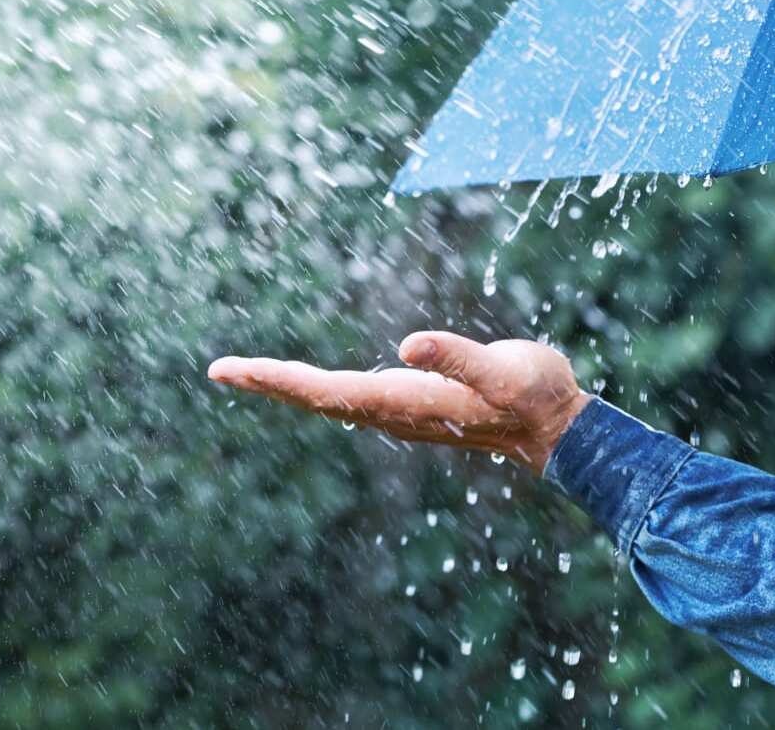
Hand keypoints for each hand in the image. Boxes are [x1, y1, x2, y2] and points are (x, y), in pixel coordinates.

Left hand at [207, 331, 591, 472]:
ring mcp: (399, 412)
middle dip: (266, 383)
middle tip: (218, 370)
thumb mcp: (503, 370)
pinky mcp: (411, 405)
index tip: (231, 371)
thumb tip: (410, 345)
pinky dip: (316, 388)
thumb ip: (458, 358)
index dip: (276, 380)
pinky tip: (305, 385)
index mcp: (402, 401)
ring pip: (329, 400)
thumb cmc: (534, 395)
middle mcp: (391, 412)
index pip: (323, 391)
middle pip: (315, 398)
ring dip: (286, 387)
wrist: (557, 430)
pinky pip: (348, 397)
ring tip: (246, 374)